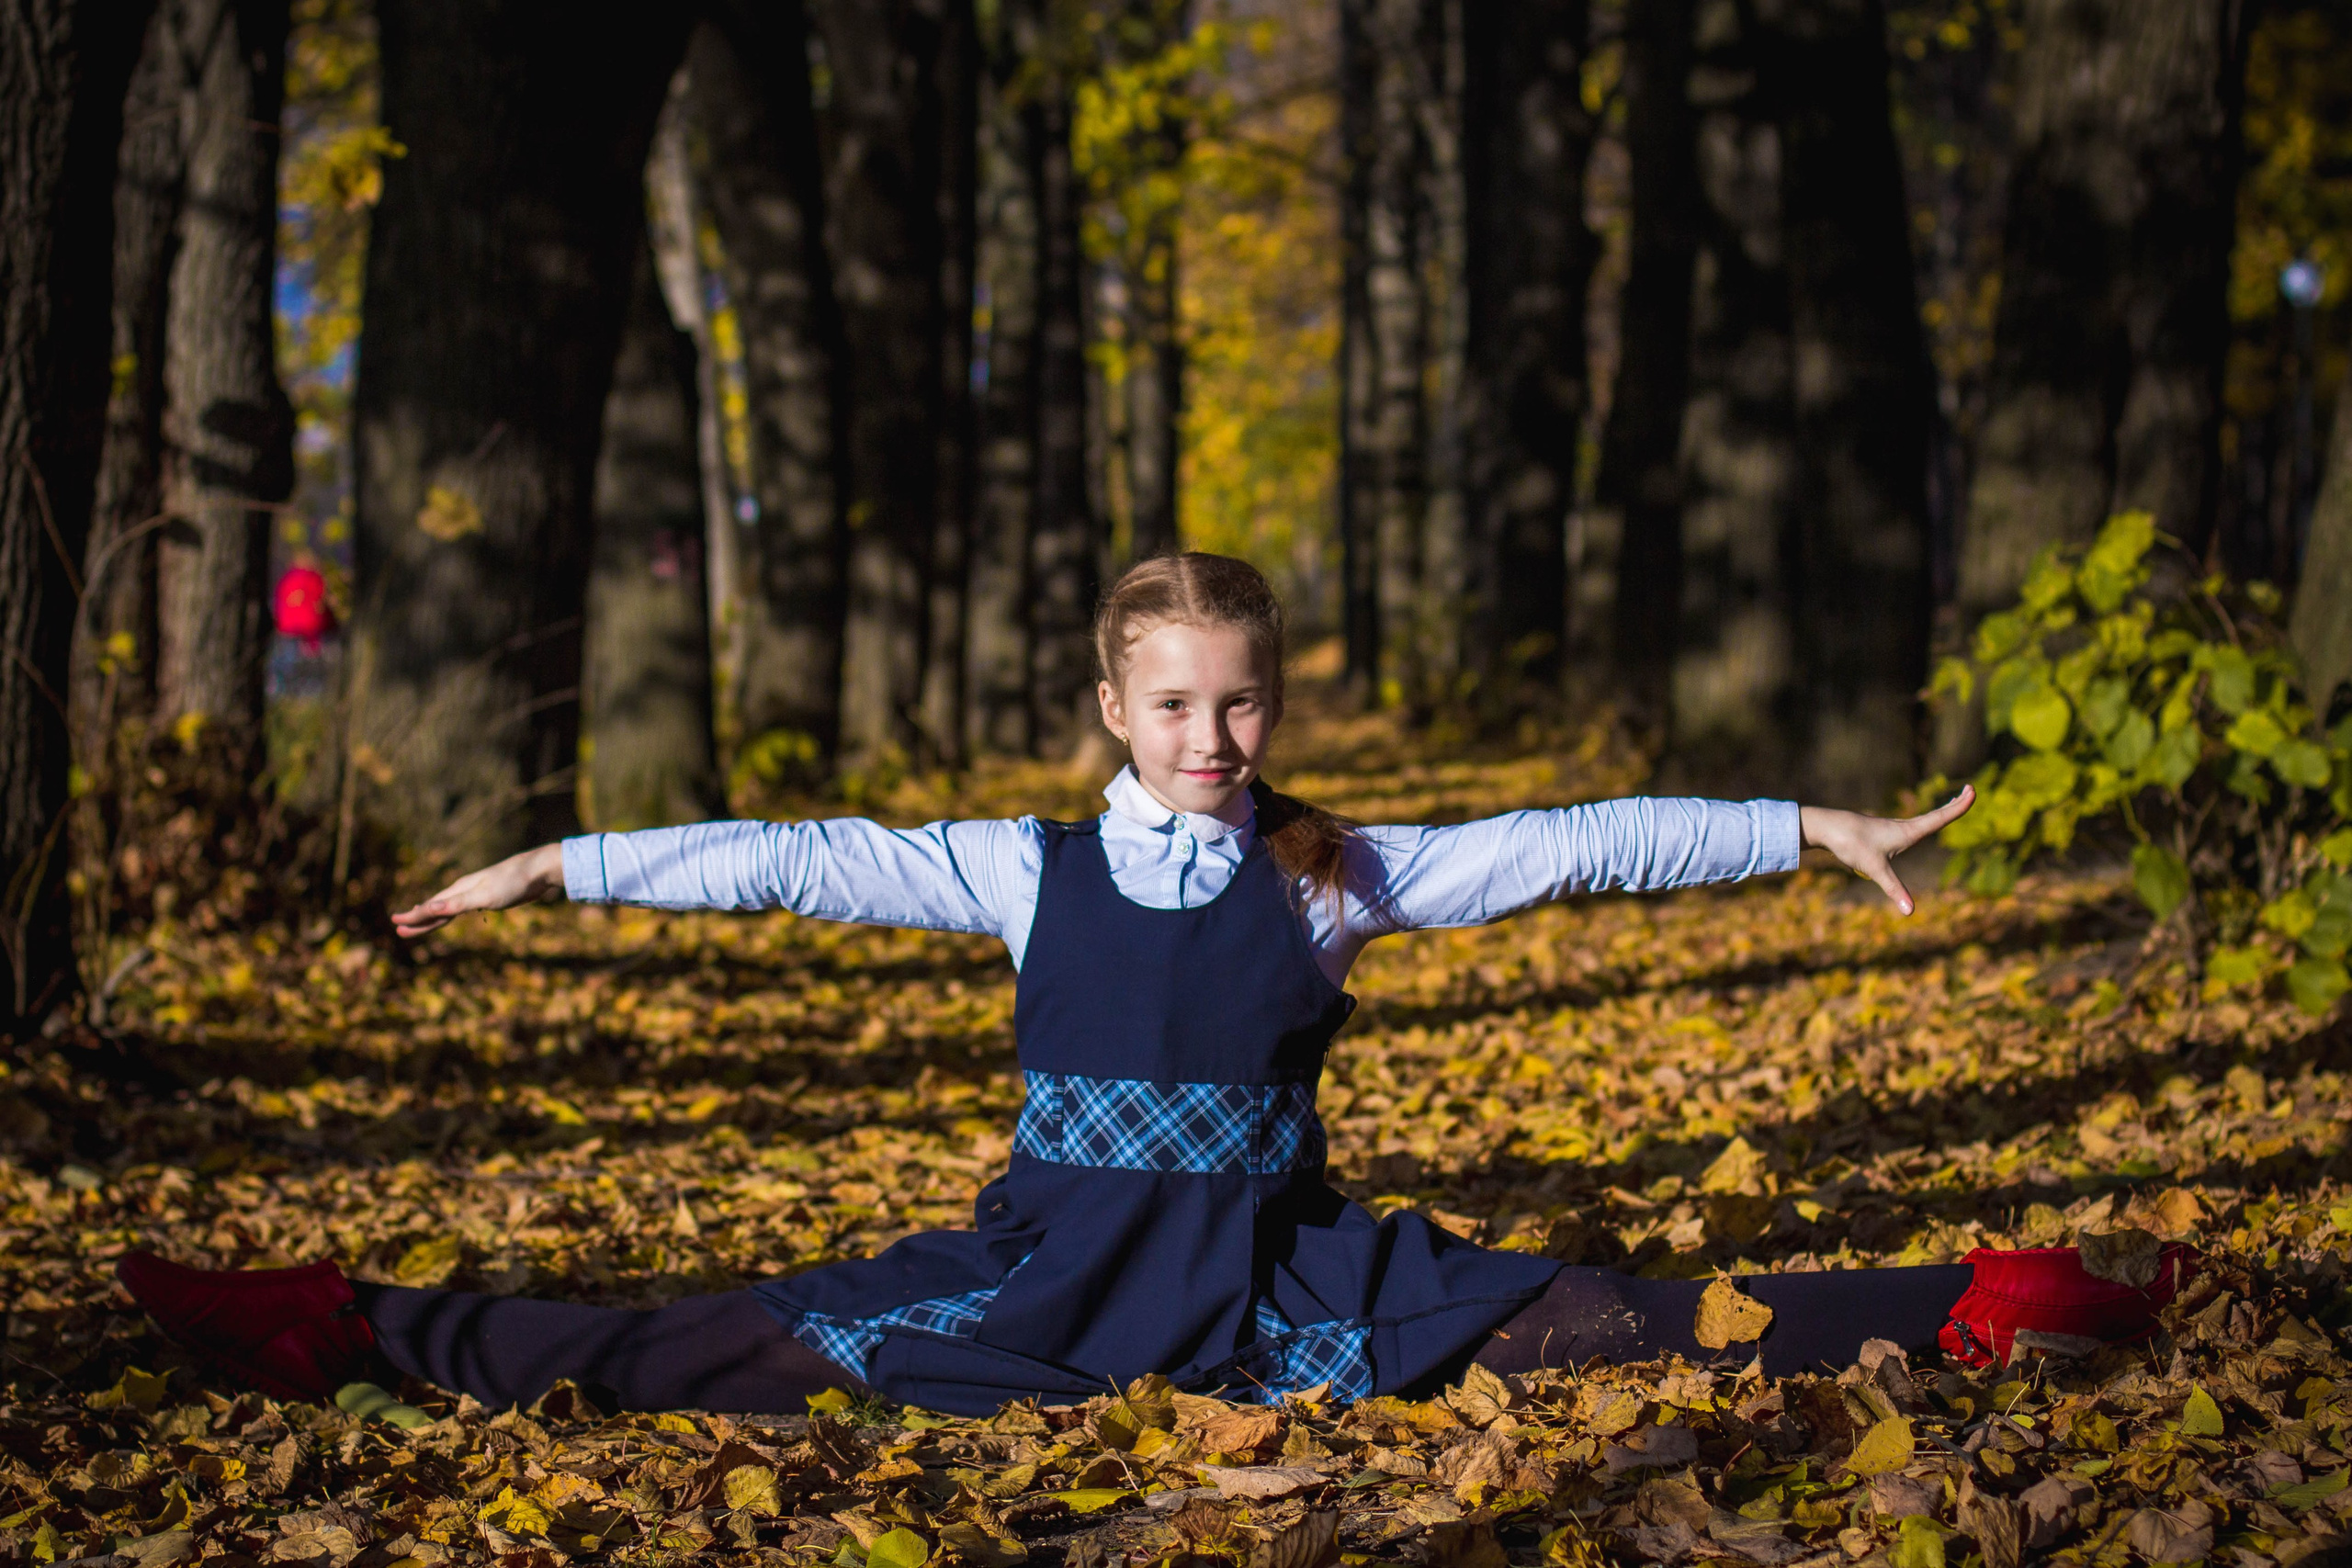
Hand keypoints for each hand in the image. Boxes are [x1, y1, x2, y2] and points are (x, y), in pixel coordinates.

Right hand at [392, 844, 565, 937]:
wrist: (539, 870)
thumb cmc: (513, 882)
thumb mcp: (484, 895)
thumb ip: (457, 903)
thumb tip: (429, 907)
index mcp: (460, 889)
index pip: (432, 907)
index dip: (415, 917)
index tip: (396, 922)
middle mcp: (465, 890)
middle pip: (436, 907)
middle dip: (419, 918)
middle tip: (399, 927)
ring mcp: (478, 892)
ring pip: (449, 907)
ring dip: (433, 916)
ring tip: (419, 919)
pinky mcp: (491, 897)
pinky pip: (463, 908)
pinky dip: (452, 912)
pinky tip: (453, 912)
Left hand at [1798, 786, 1974, 915]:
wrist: (1826, 827)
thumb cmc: (1851, 843)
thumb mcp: (1875, 868)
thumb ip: (1894, 889)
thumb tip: (1910, 911)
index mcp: (1907, 831)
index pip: (1940, 817)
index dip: (1958, 806)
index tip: (1973, 790)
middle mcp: (1902, 826)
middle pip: (1935, 814)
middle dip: (1954, 804)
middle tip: (1970, 791)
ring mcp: (1891, 828)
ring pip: (1922, 818)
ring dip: (1940, 811)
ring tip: (1951, 806)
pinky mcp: (1881, 832)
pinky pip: (1910, 824)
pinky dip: (1923, 820)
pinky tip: (1917, 827)